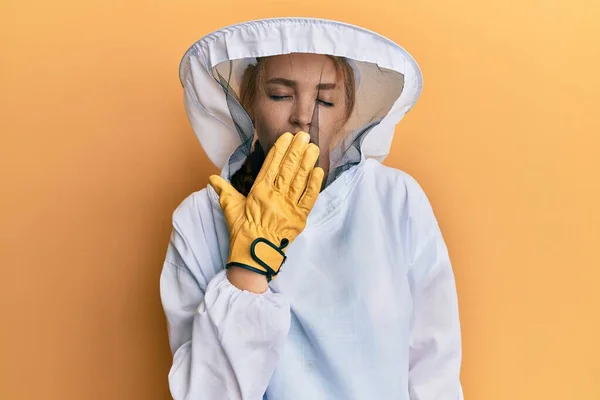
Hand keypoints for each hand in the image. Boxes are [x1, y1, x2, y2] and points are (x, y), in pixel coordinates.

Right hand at [209, 132, 323, 281]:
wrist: (253, 255)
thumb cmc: (241, 232)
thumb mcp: (230, 208)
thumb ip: (223, 190)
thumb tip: (212, 178)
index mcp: (258, 192)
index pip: (271, 166)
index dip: (279, 150)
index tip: (286, 137)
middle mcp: (274, 197)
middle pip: (288, 169)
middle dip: (296, 150)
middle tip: (304, 135)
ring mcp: (288, 207)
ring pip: (299, 180)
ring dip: (307, 162)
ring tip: (313, 147)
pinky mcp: (299, 218)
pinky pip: (309, 198)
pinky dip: (314, 184)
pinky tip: (318, 170)